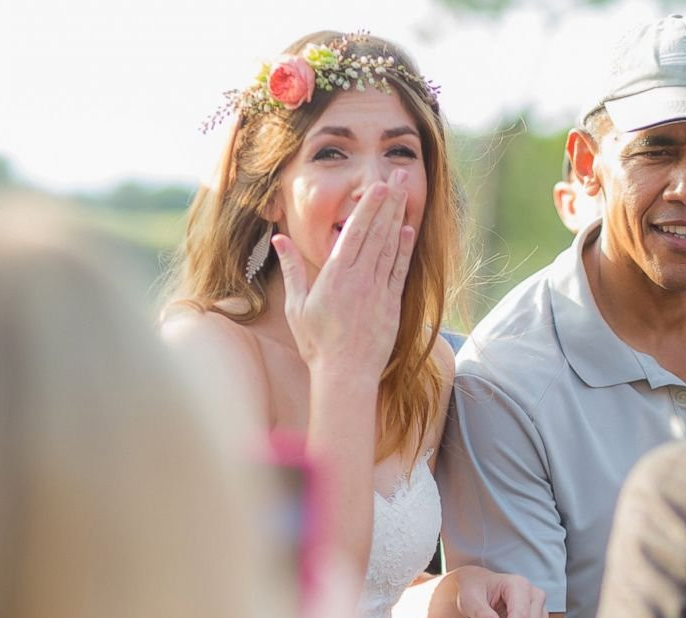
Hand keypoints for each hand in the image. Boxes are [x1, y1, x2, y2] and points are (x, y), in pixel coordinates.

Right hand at [272, 169, 415, 382]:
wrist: (345, 374)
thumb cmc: (317, 342)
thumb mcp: (297, 305)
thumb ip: (292, 268)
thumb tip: (279, 239)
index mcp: (334, 277)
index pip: (353, 233)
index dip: (368, 207)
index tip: (377, 186)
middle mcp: (358, 279)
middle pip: (375, 232)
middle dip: (386, 202)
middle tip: (396, 175)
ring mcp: (377, 291)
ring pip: (389, 247)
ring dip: (396, 217)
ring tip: (404, 192)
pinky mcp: (391, 304)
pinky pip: (398, 270)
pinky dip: (403, 249)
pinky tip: (407, 229)